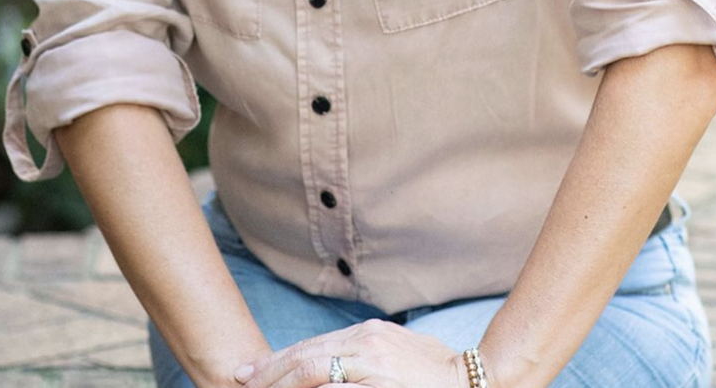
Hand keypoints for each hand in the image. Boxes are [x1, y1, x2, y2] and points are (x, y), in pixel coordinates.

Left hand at [233, 319, 465, 387]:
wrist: (473, 380)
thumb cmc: (436, 371)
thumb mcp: (396, 348)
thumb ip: (365, 350)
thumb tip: (334, 359)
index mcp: (367, 333)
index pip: (312, 346)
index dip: (278, 359)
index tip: (252, 371)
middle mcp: (365, 343)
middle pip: (305, 357)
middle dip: (270, 372)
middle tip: (241, 381)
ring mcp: (372, 366)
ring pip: (314, 373)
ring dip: (283, 385)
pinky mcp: (380, 387)